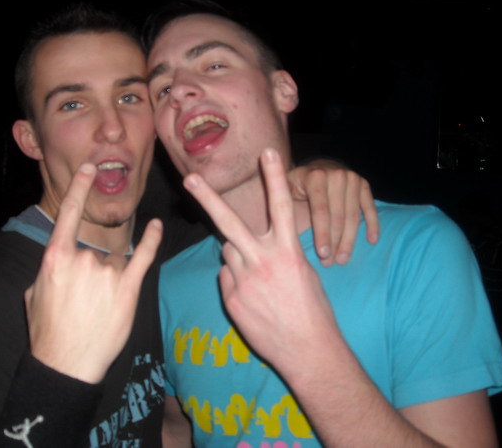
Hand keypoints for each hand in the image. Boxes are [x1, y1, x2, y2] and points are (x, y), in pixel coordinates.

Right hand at [25, 163, 162, 382]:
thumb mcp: (33, 293)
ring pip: (114, 263)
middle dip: (91, 273)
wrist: (67, 364)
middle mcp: (82, 259)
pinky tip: (157, 227)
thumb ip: (49, 267)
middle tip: (83, 303)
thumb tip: (59, 256)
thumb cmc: (47, 331)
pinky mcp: (129, 288)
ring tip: (98, 309)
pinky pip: (143, 256)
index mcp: (55, 258)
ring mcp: (107, 273)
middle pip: (94, 250)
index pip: (68, 213)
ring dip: (109, 281)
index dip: (78, 188)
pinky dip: (152, 240)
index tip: (88, 169)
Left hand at [183, 149, 338, 367]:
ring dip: (239, 257)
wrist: (307, 349)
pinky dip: (235, 281)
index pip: (280, 207)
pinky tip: (254, 297)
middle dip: (208, 198)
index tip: (268, 152)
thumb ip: (275, 253)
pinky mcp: (231, 299)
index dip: (274, 178)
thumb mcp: (303, 273)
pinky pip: (227, 277)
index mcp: (287, 252)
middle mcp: (262, 262)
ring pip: (228, 253)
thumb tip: (249, 246)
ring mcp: (243, 281)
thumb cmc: (311, 309)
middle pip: (230, 223)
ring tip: (261, 279)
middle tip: (190, 178)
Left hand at [287, 159, 378, 265]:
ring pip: (353, 215)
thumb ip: (283, 211)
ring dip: (350, 240)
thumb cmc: (295, 190)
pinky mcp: (363, 183)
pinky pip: (370, 207)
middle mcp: (334, 174)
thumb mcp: (285, 195)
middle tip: (331, 263)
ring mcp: (351, 178)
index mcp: (313, 176)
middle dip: (335, 242)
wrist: (314, 170)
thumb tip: (280, 242)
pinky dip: (373, 224)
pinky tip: (372, 241)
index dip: (322, 234)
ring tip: (343, 259)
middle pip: (338, 215)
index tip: (322, 255)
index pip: (320, 210)